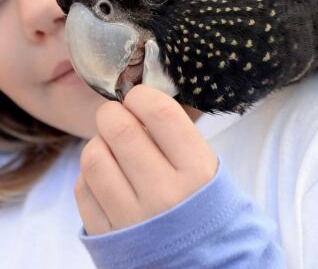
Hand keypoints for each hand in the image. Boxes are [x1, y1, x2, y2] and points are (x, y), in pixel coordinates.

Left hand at [75, 85, 217, 235]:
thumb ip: (175, 134)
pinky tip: (106, 175)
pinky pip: (82, 188)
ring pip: (94, 157)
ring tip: (110, 146)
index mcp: (196, 170)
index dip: (142, 96)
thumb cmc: (199, 200)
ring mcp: (132, 217)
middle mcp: (164, 193)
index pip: (160, 114)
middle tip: (117, 114)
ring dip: (98, 142)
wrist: (199, 259)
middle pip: (120, 130)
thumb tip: (137, 100)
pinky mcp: (107, 235)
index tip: (138, 97)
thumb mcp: (204, 164)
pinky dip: (89, 173)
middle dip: (112, 112)